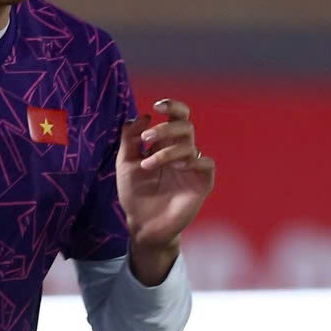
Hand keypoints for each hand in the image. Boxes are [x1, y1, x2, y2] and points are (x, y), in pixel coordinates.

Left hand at [115, 100, 213, 273]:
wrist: (142, 224)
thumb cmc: (135, 194)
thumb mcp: (125, 164)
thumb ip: (130, 139)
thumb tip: (144, 116)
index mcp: (166, 143)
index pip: (177, 117)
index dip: (172, 106)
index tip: (157, 105)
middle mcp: (181, 152)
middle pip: (185, 125)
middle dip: (165, 128)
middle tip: (146, 140)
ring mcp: (192, 167)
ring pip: (189, 144)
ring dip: (166, 151)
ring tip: (147, 165)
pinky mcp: (201, 183)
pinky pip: (205, 163)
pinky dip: (192, 161)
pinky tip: (176, 169)